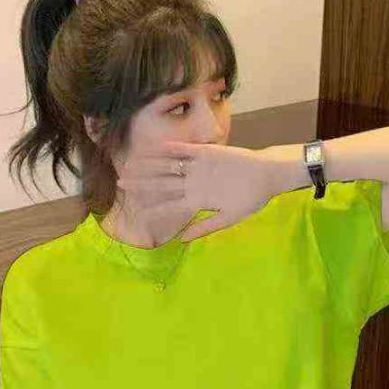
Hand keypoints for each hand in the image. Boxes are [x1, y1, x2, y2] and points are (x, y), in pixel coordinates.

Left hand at [115, 141, 276, 241]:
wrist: (267, 176)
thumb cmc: (250, 199)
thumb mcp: (229, 218)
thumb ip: (205, 227)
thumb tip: (182, 240)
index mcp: (197, 200)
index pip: (169, 204)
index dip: (152, 207)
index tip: (134, 211)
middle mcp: (193, 183)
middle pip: (162, 183)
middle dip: (142, 184)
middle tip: (121, 184)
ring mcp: (198, 167)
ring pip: (169, 166)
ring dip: (151, 165)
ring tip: (132, 163)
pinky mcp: (206, 152)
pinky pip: (186, 150)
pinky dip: (173, 149)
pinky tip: (156, 148)